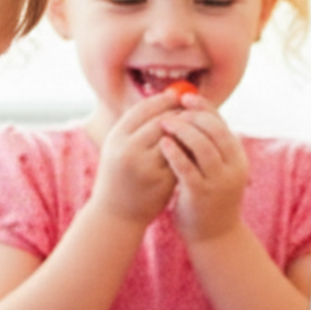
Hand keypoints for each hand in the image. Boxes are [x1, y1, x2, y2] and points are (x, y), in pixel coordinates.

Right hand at [90, 93, 180, 224]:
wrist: (116, 214)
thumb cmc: (119, 176)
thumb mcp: (117, 147)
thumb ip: (136, 126)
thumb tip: (166, 97)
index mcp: (115, 137)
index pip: (144, 108)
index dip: (163, 99)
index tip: (178, 95)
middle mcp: (128, 150)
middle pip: (161, 121)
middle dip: (179, 113)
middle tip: (192, 109)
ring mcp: (145, 167)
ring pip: (174, 139)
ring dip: (187, 131)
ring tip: (194, 127)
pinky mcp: (161, 181)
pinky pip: (180, 158)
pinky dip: (188, 150)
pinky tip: (193, 147)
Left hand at [159, 96, 249, 242]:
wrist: (215, 236)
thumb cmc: (210, 198)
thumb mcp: (217, 169)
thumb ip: (210, 146)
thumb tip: (192, 113)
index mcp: (238, 157)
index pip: (222, 123)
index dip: (203, 107)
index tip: (184, 98)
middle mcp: (234, 167)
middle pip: (215, 130)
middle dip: (192, 116)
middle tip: (172, 110)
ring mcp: (219, 181)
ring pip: (203, 146)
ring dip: (182, 130)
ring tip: (164, 124)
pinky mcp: (202, 194)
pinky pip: (187, 167)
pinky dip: (175, 152)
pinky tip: (163, 144)